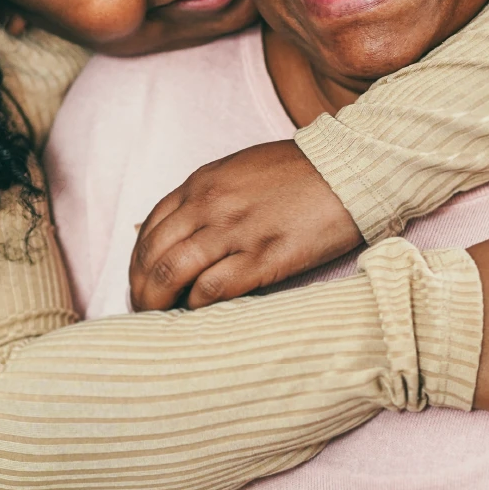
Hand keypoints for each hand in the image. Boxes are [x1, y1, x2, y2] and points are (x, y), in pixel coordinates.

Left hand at [129, 140, 362, 310]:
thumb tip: (186, 232)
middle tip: (145, 311)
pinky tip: (200, 314)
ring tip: (161, 320)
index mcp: (203, 183)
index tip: (142, 282)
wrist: (350, 168)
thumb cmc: (301, 171)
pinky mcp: (264, 256)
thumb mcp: (241, 170)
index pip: (150, 228)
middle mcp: (211, 205)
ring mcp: (236, 231)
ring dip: (159, 303)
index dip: (138, 262)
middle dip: (141, 289)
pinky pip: (213, 289)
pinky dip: (198, 306)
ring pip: (173, 273)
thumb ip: (210, 197)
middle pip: (153, 255)